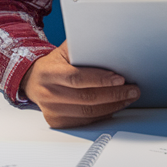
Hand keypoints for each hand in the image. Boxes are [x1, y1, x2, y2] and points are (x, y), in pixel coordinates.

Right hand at [21, 41, 140, 127]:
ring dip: (112, 106)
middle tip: (132, 90)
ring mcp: (52, 110)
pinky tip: (113, 108)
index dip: (100, 79)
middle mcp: (49, 93)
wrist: (33, 80)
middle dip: (114, 95)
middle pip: (86, 98)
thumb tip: (110, 44)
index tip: (120, 79)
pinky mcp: (57, 121)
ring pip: (88, 113)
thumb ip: (83, 48)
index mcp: (50, 72)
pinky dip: (102, 115)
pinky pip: (84, 121)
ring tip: (127, 98)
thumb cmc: (54, 64)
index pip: (77, 78)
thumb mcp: (64, 51)